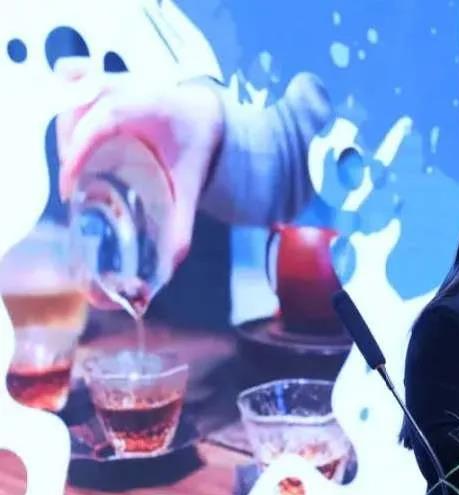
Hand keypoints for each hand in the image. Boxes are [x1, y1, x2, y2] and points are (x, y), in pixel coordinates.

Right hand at [55, 59, 223, 272]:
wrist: (204, 112)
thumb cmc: (197, 145)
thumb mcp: (191, 183)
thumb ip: (182, 224)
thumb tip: (171, 265)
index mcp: (149, 106)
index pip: (104, 119)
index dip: (78, 150)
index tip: (69, 186)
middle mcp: (125, 86)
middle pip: (78, 113)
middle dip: (70, 153)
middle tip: (76, 188)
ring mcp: (109, 78)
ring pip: (68, 96)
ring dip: (66, 134)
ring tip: (77, 168)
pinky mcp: (97, 78)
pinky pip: (68, 79)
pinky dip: (65, 108)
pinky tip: (75, 140)